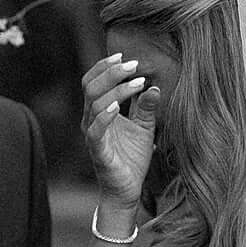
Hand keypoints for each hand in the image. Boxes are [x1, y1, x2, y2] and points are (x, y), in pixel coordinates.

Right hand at [82, 58, 156, 197]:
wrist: (127, 190)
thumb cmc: (131, 158)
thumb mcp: (144, 127)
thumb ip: (146, 107)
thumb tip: (155, 86)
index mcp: (98, 111)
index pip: (92, 81)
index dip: (104, 66)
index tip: (124, 56)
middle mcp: (90, 120)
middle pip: (90, 87)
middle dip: (111, 72)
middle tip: (134, 65)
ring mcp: (92, 135)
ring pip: (94, 103)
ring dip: (117, 90)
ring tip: (138, 83)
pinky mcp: (97, 150)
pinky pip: (95, 130)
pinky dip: (105, 115)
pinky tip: (119, 106)